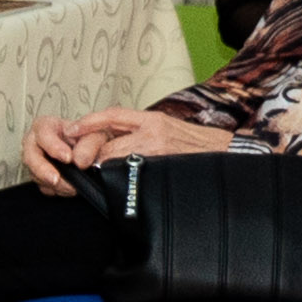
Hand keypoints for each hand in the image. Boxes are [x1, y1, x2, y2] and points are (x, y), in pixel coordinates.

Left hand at [25, 106, 235, 191]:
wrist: (229, 155)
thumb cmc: (199, 146)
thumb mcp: (169, 128)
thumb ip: (142, 131)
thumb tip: (111, 143)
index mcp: (154, 120)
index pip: (113, 115)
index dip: (90, 122)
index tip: (72, 129)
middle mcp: (154, 132)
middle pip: (108, 142)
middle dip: (91, 154)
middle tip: (78, 163)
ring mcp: (158, 151)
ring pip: (116, 160)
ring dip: (103, 169)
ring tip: (94, 176)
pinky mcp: (162, 169)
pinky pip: (131, 174)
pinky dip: (120, 179)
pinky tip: (115, 186)